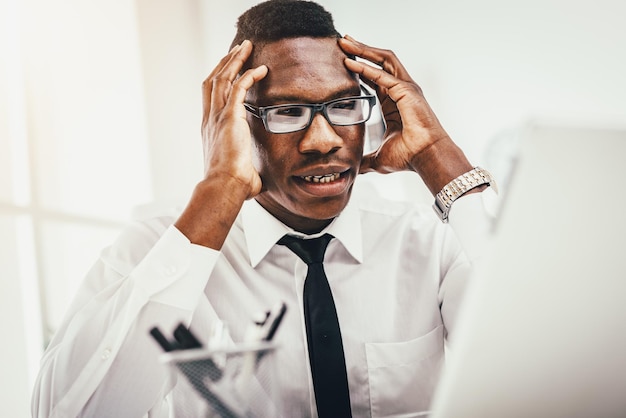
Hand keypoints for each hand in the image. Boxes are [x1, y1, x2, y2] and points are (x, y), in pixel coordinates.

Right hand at [201, 40, 267, 199]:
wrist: (225, 187)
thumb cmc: (233, 186)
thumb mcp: (240, 173)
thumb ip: (247, 170)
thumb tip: (258, 183)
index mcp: (209, 129)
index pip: (211, 96)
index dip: (220, 79)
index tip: (230, 69)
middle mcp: (210, 119)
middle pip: (213, 80)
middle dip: (226, 62)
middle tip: (239, 49)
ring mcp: (218, 117)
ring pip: (223, 78)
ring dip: (235, 60)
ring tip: (246, 47)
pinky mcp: (230, 117)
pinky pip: (239, 87)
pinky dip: (249, 74)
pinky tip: (262, 68)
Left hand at [339, 35, 472, 194]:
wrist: (425, 158)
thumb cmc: (408, 157)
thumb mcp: (379, 157)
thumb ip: (365, 159)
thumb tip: (354, 169)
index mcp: (393, 102)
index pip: (374, 77)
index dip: (359, 66)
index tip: (342, 59)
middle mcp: (401, 90)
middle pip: (379, 61)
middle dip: (360, 50)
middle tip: (341, 41)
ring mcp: (406, 88)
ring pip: (383, 60)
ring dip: (363, 50)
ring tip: (345, 43)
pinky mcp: (407, 91)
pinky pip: (383, 75)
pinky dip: (366, 68)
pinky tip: (351, 64)